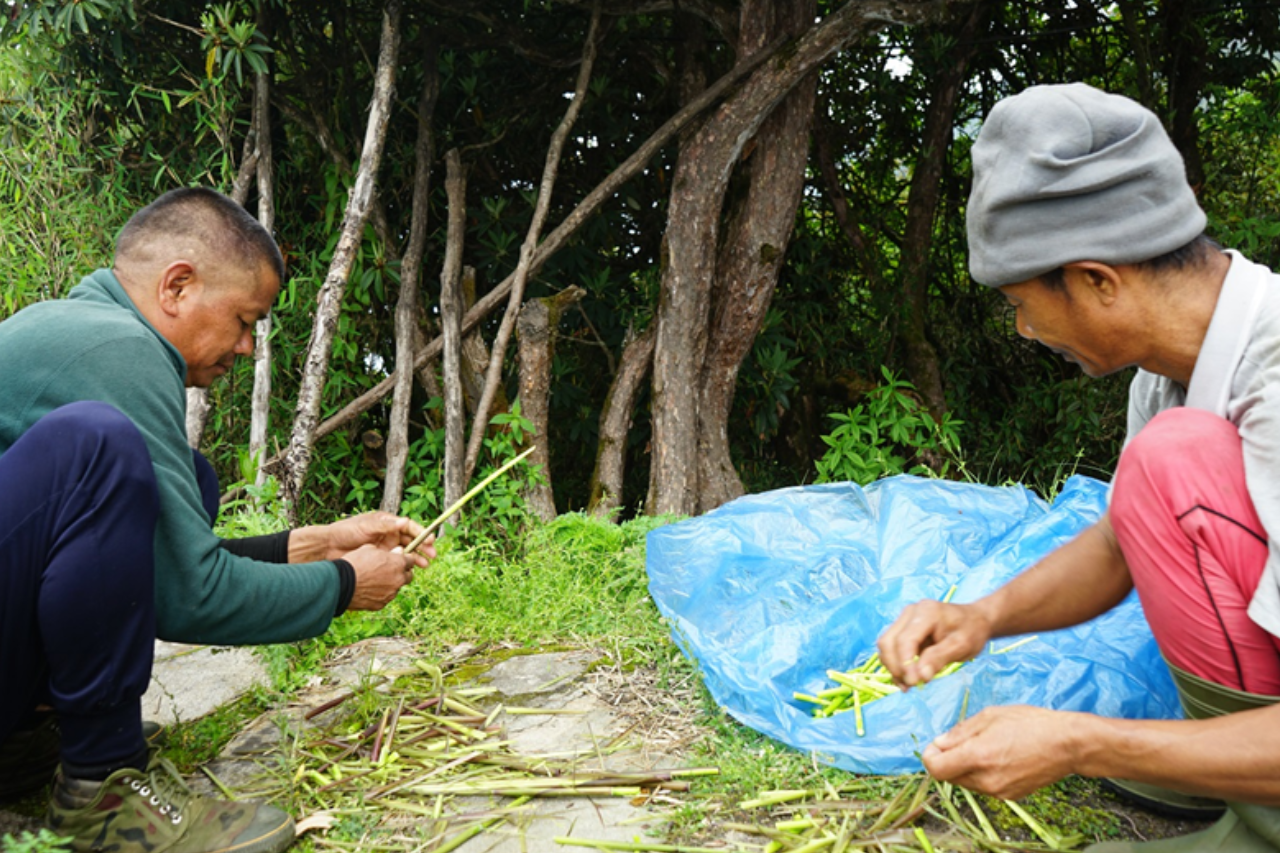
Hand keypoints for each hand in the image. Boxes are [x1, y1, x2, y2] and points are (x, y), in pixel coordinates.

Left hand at [293, 511, 435, 566]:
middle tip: (431, 556)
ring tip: (424, 566)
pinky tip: (410, 571)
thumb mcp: (367, 526)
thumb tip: (406, 522)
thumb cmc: (346, 532)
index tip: (430, 541)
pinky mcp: (379, 559)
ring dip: (416, 558)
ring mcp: (384, 548)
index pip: (409, 527)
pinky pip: (395, 563)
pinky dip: (404, 566)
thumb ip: (386, 526)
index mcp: (387, 523)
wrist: (328, 547)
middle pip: (411, 541)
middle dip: (423, 548)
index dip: (421, 534)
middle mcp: (388, 534)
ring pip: (405, 553)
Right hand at [343, 543, 418, 610]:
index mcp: (398, 564)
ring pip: (396, 588)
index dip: (405, 559)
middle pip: (408, 576)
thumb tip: (398, 551)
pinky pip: (385, 598)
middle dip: (402, 573)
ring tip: (375, 580)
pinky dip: (380, 594)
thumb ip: (388, 551)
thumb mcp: (370, 549)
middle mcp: (398, 580)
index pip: (411, 560)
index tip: (398, 558)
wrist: (340, 583)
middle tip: (391, 570)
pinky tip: (369, 590)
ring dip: (391, 584)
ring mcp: (390, 594)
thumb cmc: (355, 562)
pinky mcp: (381, 604)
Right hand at [876, 600, 990, 688]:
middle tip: (911, 686)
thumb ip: (939, 659)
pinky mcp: (904, 628)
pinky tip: (908, 678)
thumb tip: (920, 677)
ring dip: (893, 667)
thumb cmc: (972, 631)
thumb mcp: (962, 646)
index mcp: (926, 612)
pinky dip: (896, 664)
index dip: (905, 663)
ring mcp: (905, 619)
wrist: (975, 620)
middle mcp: (910, 612)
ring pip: (886, 645)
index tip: (914, 683)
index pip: (905, 640)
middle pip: (888, 641)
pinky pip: (891, 648)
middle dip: (896, 666)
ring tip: (910, 684)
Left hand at [923, 705, 1084, 799]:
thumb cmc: (1030, 723)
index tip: (935, 746)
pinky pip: (984, 786)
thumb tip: (939, 744)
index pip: (936, 769)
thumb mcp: (990, 716)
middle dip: (948, 760)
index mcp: (978, 757)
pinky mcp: (1011, 796)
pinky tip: (999, 757)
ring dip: (965, 767)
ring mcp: (999, 791)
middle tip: (959, 741)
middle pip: (950, 777)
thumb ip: (960, 732)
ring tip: (984, 746)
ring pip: (967, 782)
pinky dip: (982, 774)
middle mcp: (986, 779)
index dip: (930, 757)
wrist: (1067, 744)